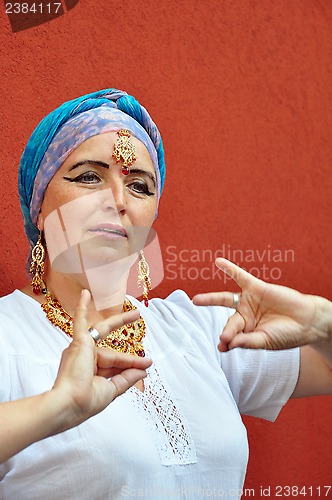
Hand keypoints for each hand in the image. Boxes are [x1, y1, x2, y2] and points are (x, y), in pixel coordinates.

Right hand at [52, 290, 151, 429]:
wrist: (70, 403)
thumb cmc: (86, 401)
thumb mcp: (112, 390)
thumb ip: (127, 379)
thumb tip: (143, 370)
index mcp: (91, 372)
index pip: (116, 365)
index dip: (133, 364)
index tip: (148, 364)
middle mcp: (84, 359)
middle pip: (113, 354)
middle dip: (130, 356)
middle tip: (146, 348)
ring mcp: (80, 349)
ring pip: (104, 334)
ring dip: (120, 321)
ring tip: (136, 313)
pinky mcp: (78, 342)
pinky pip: (79, 321)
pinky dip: (81, 308)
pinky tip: (85, 294)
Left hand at [193, 258, 330, 351]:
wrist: (308, 321)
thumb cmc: (288, 334)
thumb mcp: (266, 341)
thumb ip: (247, 341)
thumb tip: (228, 344)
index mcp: (246, 331)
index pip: (231, 337)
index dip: (227, 342)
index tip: (223, 346)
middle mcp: (244, 315)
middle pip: (228, 322)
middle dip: (227, 331)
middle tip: (223, 338)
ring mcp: (248, 301)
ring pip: (225, 299)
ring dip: (210, 300)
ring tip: (196, 301)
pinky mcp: (256, 287)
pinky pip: (240, 276)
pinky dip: (230, 269)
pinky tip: (218, 263)